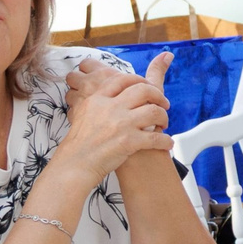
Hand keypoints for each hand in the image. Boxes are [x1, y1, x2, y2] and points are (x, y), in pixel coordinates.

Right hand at [61, 52, 172, 183]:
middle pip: (143, 90)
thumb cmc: (80, 143)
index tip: (149, 87)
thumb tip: (112, 93)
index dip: (141, 81)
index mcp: (99, 99)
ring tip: (163, 124)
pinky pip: (156, 138)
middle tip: (163, 104)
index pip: (124, 79)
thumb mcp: (84, 112)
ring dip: (163, 117)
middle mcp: (111, 108)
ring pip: (154, 111)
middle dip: (158, 95)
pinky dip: (165, 141)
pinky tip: (167, 143)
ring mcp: (121, 124)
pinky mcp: (129, 142)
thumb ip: (98, 100)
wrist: (75, 164)